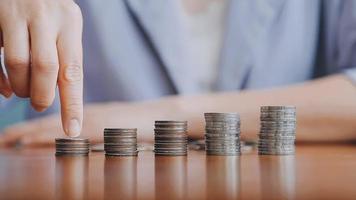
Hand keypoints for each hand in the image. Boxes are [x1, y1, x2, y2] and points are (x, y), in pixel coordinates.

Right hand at [0, 0, 82, 136]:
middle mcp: (45, 16)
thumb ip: (65, 56)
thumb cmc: (50, 11)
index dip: (72, 104)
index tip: (72, 130)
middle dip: (42, 96)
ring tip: (25, 93)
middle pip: (45, 68)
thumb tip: (58, 94)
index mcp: (69, 21)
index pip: (73, 70)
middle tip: (40, 105)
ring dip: (21, 88)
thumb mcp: (66, 26)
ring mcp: (16, 14)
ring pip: (17, 64)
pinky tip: (5, 89)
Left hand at [0, 101, 176, 146]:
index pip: (55, 120)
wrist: (161, 116)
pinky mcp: (97, 128)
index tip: (12, 135)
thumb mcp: (114, 124)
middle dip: (21, 132)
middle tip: (1, 139)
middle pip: (47, 122)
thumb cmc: (139, 121)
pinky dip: (44, 137)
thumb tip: (80, 139)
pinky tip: (29, 142)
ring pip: (51, 126)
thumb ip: (96, 128)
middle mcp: (84, 114)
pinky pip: (63, 134)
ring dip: (26, 134)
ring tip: (6, 141)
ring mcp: (89, 120)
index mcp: (87, 113)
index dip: (32, 128)